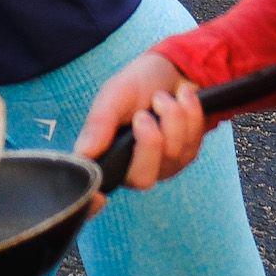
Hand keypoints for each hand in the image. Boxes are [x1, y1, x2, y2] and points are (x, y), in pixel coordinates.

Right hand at [73, 54, 205, 210]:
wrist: (170, 70)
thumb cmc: (136, 84)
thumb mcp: (112, 96)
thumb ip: (98, 124)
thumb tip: (82, 154)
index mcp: (109, 156)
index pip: (98, 190)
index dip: (93, 205)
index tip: (97, 200)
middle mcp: (134, 168)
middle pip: (142, 179)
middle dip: (150, 141)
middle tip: (145, 113)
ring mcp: (163, 166)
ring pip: (172, 155)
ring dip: (172, 117)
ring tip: (162, 97)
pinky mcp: (188, 156)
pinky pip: (193, 143)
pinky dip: (190, 114)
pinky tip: (180, 99)